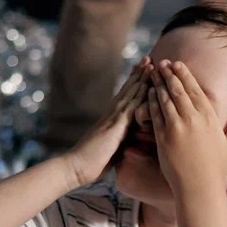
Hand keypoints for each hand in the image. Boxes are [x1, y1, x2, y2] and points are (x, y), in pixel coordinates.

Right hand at [70, 58, 151, 186]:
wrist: (76, 167)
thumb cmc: (92, 164)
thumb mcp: (111, 150)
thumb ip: (119, 142)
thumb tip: (127, 143)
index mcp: (112, 121)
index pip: (125, 99)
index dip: (135, 85)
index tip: (143, 72)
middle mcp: (112, 115)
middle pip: (128, 91)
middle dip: (139, 75)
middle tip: (149, 59)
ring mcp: (113, 118)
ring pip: (130, 94)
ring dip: (141, 78)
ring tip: (150, 63)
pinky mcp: (115, 125)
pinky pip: (130, 106)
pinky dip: (139, 93)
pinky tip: (147, 84)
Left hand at [147, 60, 226, 192]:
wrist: (199, 187)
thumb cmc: (217, 168)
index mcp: (209, 117)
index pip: (195, 90)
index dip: (185, 75)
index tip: (177, 64)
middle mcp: (192, 119)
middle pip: (178, 89)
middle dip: (169, 74)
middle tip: (162, 63)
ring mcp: (176, 127)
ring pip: (165, 99)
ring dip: (158, 84)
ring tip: (153, 73)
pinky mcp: (163, 137)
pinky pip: (155, 114)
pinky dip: (151, 101)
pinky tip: (147, 93)